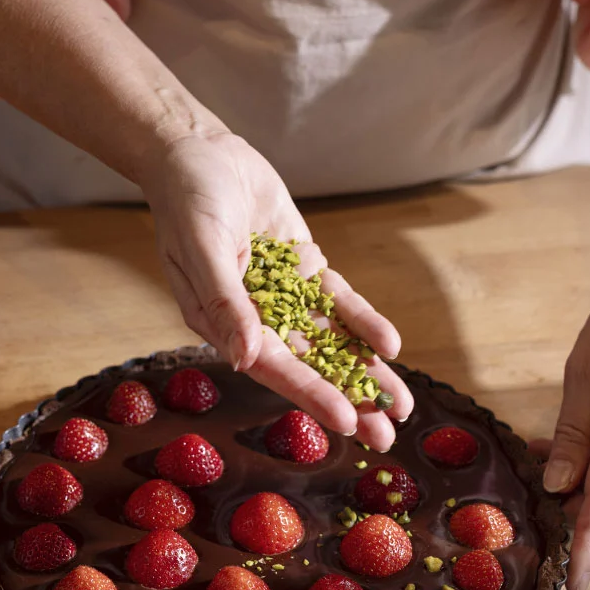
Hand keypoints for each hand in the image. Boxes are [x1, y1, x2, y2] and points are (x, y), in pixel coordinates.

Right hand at [140, 130, 412, 449]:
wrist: (198, 151)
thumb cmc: (187, 200)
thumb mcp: (201, 247)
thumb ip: (225, 302)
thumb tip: (244, 358)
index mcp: (223, 325)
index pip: (274, 368)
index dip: (311, 394)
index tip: (346, 421)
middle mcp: (256, 319)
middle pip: (310, 366)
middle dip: (349, 400)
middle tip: (386, 438)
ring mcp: (285, 296)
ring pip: (332, 342)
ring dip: (366, 373)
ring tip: (402, 406)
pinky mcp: (306, 270)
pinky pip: (340, 304)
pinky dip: (365, 323)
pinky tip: (391, 345)